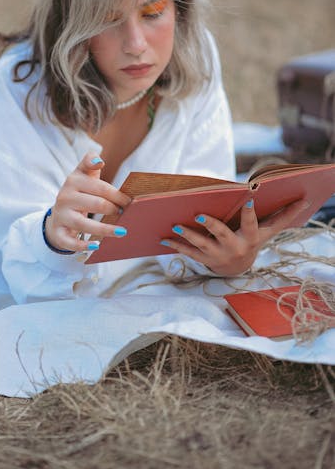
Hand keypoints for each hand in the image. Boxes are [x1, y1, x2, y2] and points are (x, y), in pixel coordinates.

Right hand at [44, 151, 130, 253]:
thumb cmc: (78, 192)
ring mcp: (61, 215)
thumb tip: (99, 160)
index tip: (128, 200)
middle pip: (95, 203)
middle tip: (126, 214)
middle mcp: (65, 197)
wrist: (58, 214)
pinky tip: (97, 247)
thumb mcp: (82, 174)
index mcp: (73, 180)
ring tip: (123, 232)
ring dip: (105, 229)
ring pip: (83, 223)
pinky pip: (70, 241)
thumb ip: (89, 162)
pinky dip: (83, 246)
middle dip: (114, 209)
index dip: (116, 194)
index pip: (99, 186)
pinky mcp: (59, 233)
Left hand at [160, 197, 309, 275]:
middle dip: (210, 226)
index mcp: (249, 238)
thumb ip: (283, 216)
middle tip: (198, 215)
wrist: (239, 269)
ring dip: (186, 236)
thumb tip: (305, 199)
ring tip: (174, 226)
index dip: (251, 214)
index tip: (249, 199)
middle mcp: (233, 248)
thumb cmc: (253, 241)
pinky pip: (188, 253)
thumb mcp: (268, 232)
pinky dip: (174, 246)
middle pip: (222, 235)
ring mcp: (217, 255)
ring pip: (201, 246)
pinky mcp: (203, 259)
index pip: (252, 224)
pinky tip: (162, 239)